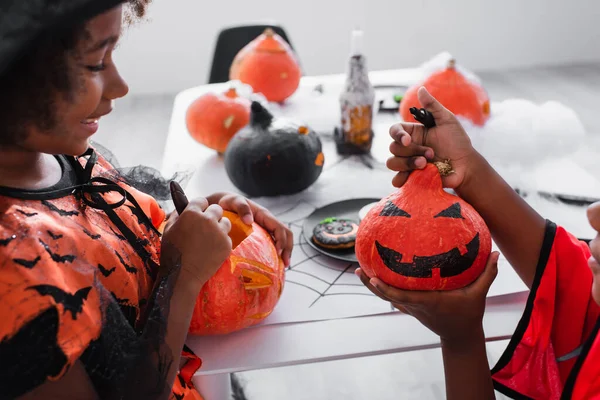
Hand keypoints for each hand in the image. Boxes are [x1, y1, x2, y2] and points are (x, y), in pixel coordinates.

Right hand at [161, 198, 231, 284]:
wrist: (183, 275)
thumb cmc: (172, 252)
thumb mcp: (168, 229)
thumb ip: (177, 214)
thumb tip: (182, 206)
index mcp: (192, 213)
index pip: (201, 200)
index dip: (199, 207)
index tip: (198, 214)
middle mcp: (207, 219)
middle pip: (217, 209)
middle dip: (212, 215)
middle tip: (205, 226)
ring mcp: (219, 232)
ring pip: (225, 221)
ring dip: (219, 226)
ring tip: (209, 238)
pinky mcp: (227, 244)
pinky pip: (227, 237)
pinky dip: (221, 241)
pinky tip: (212, 249)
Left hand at [207, 192, 293, 265]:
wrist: (221, 204)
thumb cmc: (229, 202)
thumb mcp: (234, 201)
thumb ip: (242, 208)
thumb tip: (249, 221)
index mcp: (265, 215)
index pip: (280, 228)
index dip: (282, 240)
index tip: (278, 252)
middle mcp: (267, 223)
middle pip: (286, 235)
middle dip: (288, 249)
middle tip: (285, 264)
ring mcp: (265, 229)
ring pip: (281, 241)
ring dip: (284, 253)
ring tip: (282, 267)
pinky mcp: (260, 236)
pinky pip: (271, 244)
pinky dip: (274, 254)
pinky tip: (271, 265)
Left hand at [356, 252, 499, 344]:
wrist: (461, 336)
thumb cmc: (469, 314)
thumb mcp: (479, 295)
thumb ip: (487, 274)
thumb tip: (497, 253)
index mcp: (429, 302)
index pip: (404, 297)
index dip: (387, 289)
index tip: (374, 278)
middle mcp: (416, 306)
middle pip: (388, 297)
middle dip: (372, 285)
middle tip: (359, 269)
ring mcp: (412, 309)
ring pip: (386, 298)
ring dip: (371, 287)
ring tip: (358, 271)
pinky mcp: (411, 309)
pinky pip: (392, 298)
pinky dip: (381, 289)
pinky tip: (372, 277)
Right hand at [387, 87, 477, 189]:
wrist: (465, 165)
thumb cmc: (458, 141)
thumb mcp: (447, 120)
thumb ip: (433, 106)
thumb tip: (421, 89)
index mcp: (413, 133)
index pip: (394, 131)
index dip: (397, 135)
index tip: (408, 140)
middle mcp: (408, 147)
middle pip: (393, 148)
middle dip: (411, 151)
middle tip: (431, 154)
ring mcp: (408, 163)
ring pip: (392, 163)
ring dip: (407, 164)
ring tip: (426, 165)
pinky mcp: (411, 178)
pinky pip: (396, 180)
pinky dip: (401, 179)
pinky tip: (413, 177)